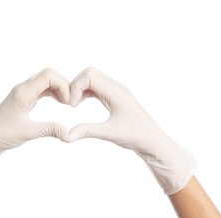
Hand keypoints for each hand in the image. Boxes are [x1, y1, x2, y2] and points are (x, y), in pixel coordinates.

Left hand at [0, 68, 69, 193]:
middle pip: (48, 75)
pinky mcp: (23, 99)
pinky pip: (41, 89)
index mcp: (23, 92)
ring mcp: (22, 93)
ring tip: (67, 103)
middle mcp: (22, 88)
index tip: (69, 103)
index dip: (63, 85)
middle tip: (71, 103)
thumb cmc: (2, 135)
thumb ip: (50, 130)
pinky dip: (53, 93)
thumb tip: (69, 134)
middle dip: (63, 85)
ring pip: (45, 81)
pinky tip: (59, 103)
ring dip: (59, 89)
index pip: (48, 75)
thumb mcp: (28, 133)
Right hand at [69, 67, 196, 193]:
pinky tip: (80, 105)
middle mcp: (116, 87)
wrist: (153, 141)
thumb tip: (67, 136)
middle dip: (75, 85)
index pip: (89, 76)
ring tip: (73, 105)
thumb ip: (88, 131)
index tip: (72, 106)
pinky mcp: (115, 98)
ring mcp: (116, 92)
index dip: (75, 87)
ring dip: (80, 88)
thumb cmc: (136, 136)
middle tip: (70, 104)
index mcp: (116, 92)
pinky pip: (97, 88)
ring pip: (92, 79)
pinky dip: (85, 92)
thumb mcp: (110, 133)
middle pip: (89, 73)